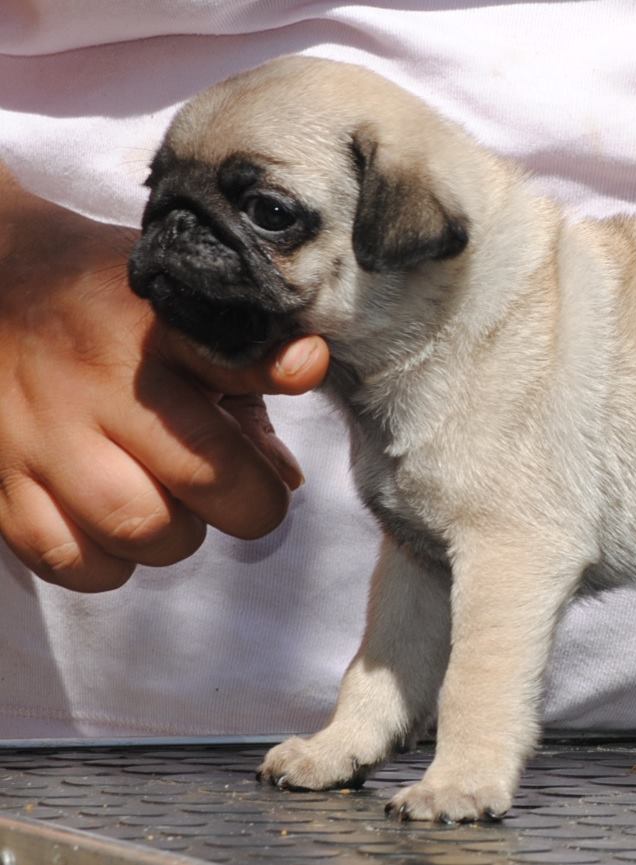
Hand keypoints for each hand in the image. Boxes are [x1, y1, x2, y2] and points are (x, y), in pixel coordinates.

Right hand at [0, 182, 329, 590]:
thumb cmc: (107, 311)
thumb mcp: (180, 313)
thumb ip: (244, 382)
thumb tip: (287, 476)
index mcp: (153, 329)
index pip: (225, 350)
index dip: (273, 364)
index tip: (305, 363)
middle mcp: (98, 382)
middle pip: (202, 473)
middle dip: (248, 501)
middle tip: (240, 491)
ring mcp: (40, 435)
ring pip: (138, 528)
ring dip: (175, 535)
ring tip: (170, 504)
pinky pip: (67, 559)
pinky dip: (105, 562)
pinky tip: (111, 526)